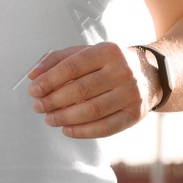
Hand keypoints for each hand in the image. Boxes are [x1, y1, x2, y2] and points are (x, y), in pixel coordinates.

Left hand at [24, 41, 154, 138]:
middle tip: (38, 106)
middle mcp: (122, 71)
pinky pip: (106, 127)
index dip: (49, 80)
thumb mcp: (86, 52)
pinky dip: (83, 131)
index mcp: (107, 51)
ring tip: (49, 118)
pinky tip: (67, 129)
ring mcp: (131, 93)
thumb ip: (58, 60)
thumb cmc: (109, 63)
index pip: (72, 66)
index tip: (33, 90)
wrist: (149, 73)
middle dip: (54, 100)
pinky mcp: (135, 114)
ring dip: (65, 117)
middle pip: (81, 90)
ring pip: (92, 110)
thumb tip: (33, 75)